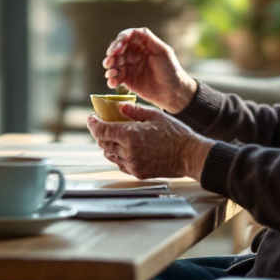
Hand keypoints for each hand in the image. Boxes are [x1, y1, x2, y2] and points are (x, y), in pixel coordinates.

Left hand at [86, 102, 213, 180]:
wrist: (189, 155)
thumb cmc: (175, 133)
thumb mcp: (154, 115)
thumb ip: (134, 111)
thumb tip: (119, 107)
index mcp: (130, 135)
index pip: (102, 130)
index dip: (93, 124)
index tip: (91, 118)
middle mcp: (128, 151)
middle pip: (103, 143)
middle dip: (99, 133)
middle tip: (100, 125)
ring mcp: (132, 164)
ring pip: (110, 154)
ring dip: (108, 145)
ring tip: (113, 136)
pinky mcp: (137, 173)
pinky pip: (120, 164)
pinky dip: (118, 155)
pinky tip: (124, 148)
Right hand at [103, 27, 197, 112]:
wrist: (174, 94)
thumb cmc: (171, 71)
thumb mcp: (163, 52)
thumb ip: (149, 39)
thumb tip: (135, 32)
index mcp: (143, 45)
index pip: (128, 37)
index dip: (119, 41)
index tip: (115, 49)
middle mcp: (135, 54)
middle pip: (118, 50)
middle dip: (111, 55)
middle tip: (109, 62)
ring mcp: (130, 67)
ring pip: (114, 63)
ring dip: (110, 67)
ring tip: (111, 73)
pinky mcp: (128, 80)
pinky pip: (116, 77)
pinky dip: (112, 79)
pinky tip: (112, 82)